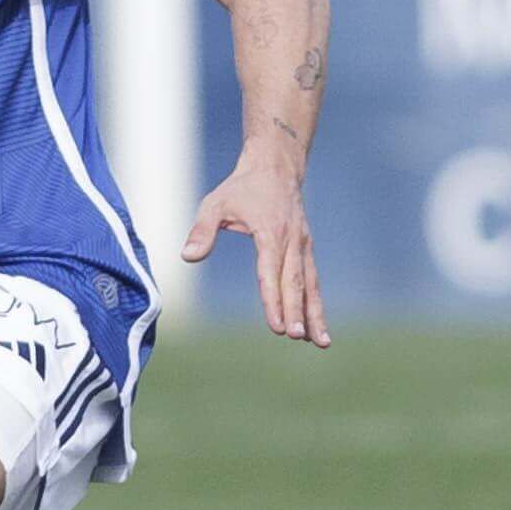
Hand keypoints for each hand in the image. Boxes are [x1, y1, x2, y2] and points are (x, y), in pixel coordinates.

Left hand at [183, 151, 329, 347]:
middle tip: (296, 337)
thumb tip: (188, 257)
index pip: (270, 272)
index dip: (273, 300)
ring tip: (322, 343)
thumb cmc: (241, 188)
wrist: (276, 166)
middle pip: (294, 282)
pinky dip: (316, 303)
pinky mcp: (306, 248)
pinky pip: (312, 279)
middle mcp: (291, 240)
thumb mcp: (215, 203)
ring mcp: (302, 245)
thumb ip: (202, 231)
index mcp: (269, 231)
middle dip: (297, 312)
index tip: (277, 325)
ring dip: (315, 314)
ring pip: (310, 284)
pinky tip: (318, 327)